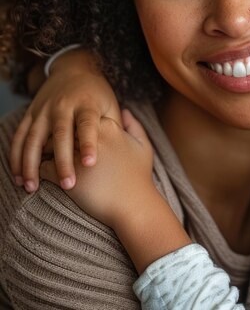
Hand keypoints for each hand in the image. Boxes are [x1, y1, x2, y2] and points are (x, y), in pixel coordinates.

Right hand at [10, 48, 120, 191]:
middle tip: (68, 184)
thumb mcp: (110, 105)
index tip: (91, 163)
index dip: (89, 143)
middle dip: (63, 160)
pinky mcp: (30, 114)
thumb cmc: (98, 94)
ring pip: (34, 138)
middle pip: (60, 134)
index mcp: (87, 103)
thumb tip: (120, 153)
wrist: (74, 68)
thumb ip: (112, 127)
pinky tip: (18, 175)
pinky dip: (16, 156)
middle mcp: (63, 106)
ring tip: (31, 187)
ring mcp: (44, 109)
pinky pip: (20, 136)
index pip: (87, 124)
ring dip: (30, 163)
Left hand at [42, 110, 191, 273]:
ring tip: (43, 160)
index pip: (82, 118)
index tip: (74, 135)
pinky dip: (40, 171)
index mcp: (108, 126)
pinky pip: (44, 167)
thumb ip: (134, 125)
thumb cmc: (140, 176)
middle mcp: (90, 136)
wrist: (134, 205)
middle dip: (57, 137)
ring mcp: (77, 154)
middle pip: (63, 128)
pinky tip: (42, 177)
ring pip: (50, 146)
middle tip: (53, 146)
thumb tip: (125, 111)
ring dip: (45, 153)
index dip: (77, 127)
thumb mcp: (143, 146)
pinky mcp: (66, 174)